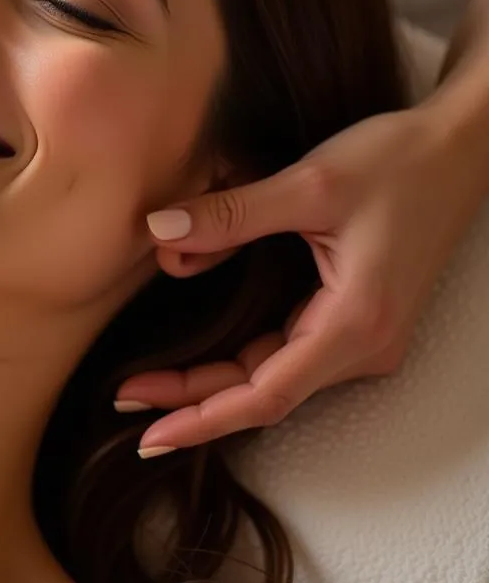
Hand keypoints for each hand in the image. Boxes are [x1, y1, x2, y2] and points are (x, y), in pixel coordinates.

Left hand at [118, 105, 483, 456]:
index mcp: (354, 322)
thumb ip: (230, 214)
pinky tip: (202, 361)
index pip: (265, 395)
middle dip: (194, 401)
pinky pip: (290, 354)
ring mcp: (365, 337)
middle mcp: (365, 345)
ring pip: (274, 377)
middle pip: (264, 393)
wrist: (460, 149)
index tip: (150, 432)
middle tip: (127, 398)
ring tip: (150, 384)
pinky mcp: (357, 320)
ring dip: (214, 384)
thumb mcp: (307, 184)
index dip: (202, 416)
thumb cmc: (397, 162)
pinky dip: (241, 361)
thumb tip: (159, 232)